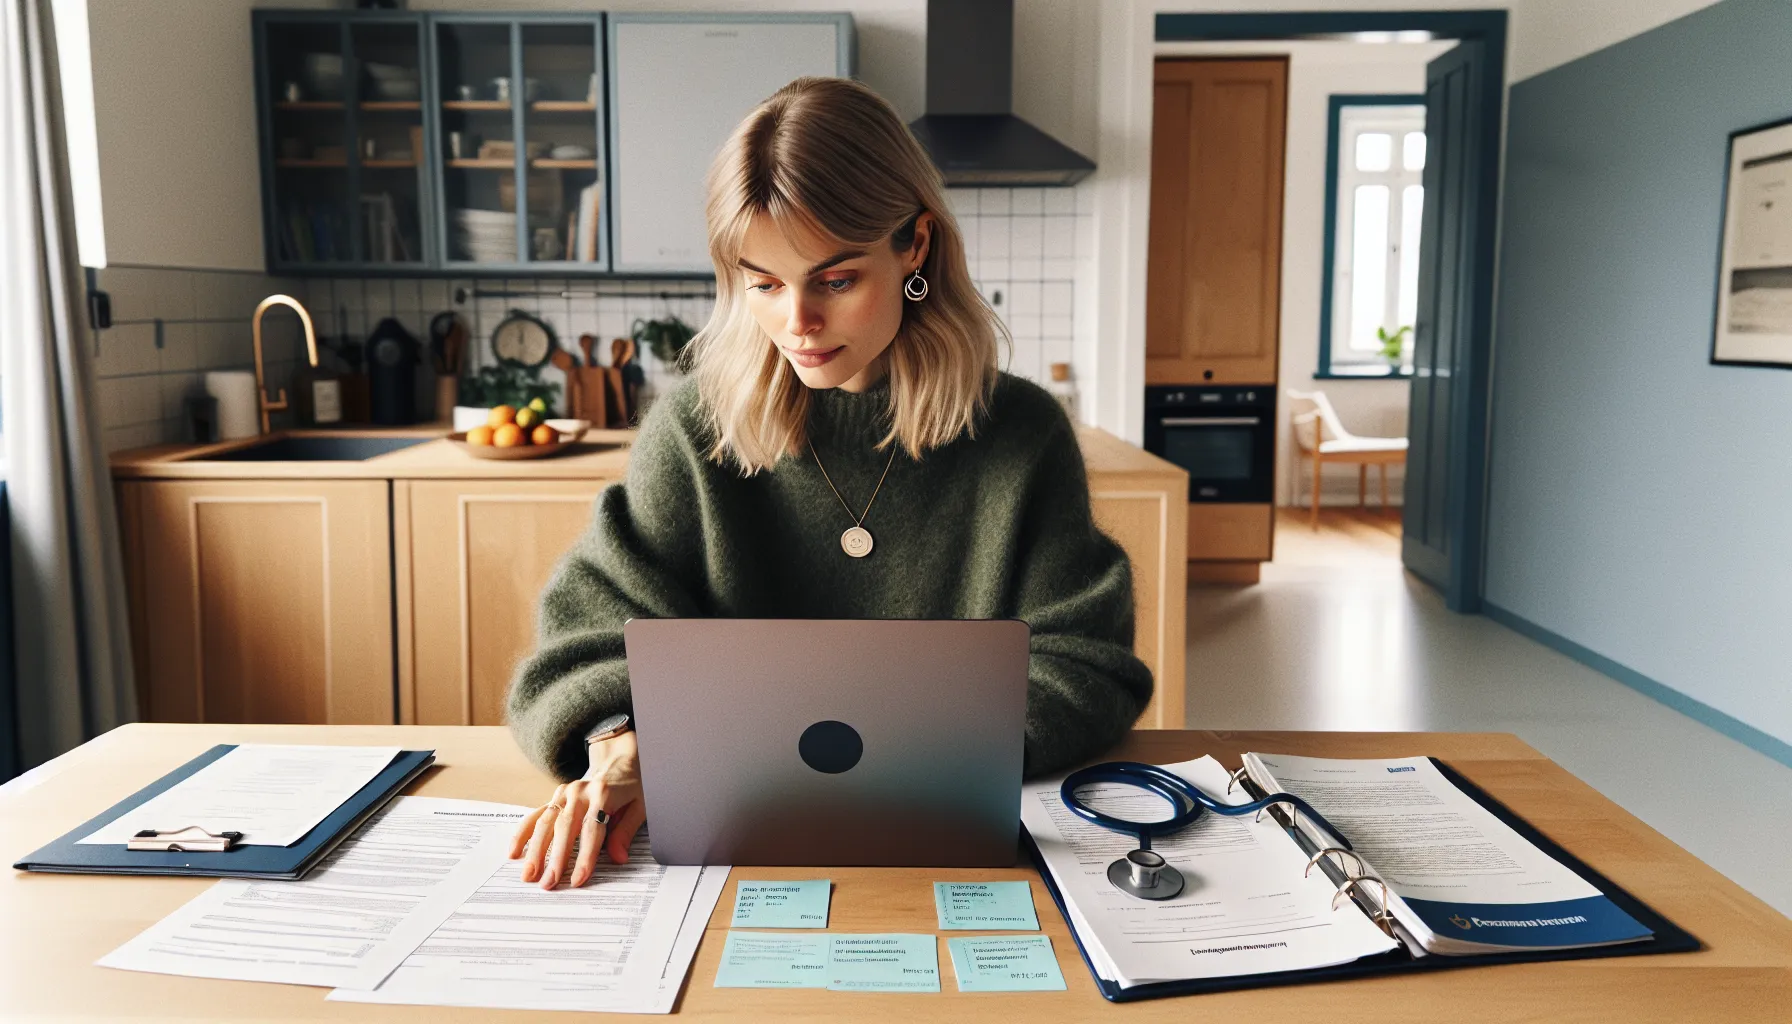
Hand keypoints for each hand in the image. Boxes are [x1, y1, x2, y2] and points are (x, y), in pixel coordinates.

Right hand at [508, 730, 644, 889]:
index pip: (592, 829)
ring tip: (529, 875)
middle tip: (548, 883)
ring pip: (546, 822)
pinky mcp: (555, 796)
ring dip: (535, 850)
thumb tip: (618, 858)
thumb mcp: (640, 806)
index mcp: (603, 794)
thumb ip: (626, 831)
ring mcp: (564, 793)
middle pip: (565, 827)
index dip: (585, 857)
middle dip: (555, 858)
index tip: (578, 879)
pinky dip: (523, 833)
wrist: (619, 762)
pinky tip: (514, 852)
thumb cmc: (632, 787)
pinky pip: (536, 815)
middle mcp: (580, 792)